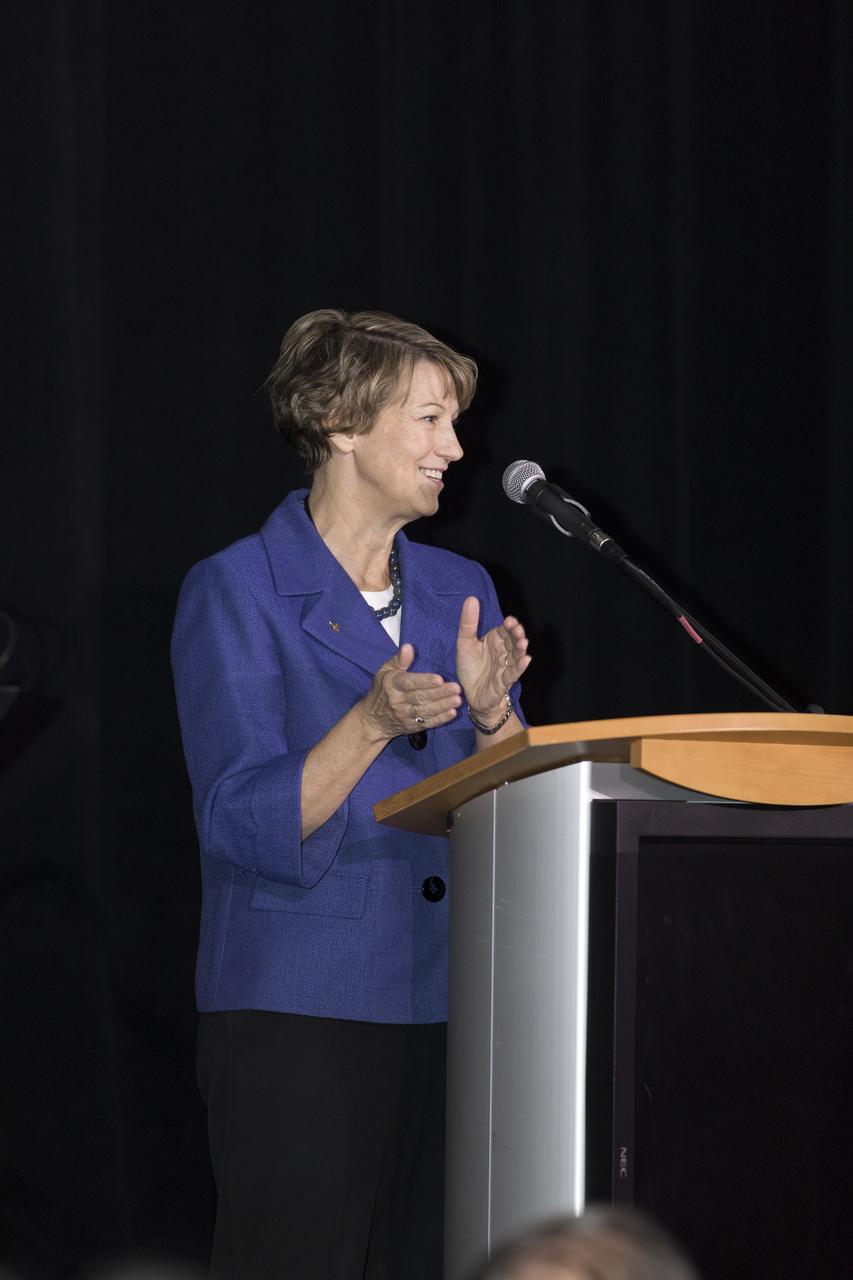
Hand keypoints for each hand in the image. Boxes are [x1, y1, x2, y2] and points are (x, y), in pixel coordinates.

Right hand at [360, 644, 461, 740]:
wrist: (372, 721)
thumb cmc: (381, 691)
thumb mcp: (385, 672)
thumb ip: (399, 660)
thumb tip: (408, 647)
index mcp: (392, 685)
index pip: (409, 683)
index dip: (424, 681)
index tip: (439, 678)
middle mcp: (398, 701)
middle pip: (420, 697)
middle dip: (440, 693)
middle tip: (457, 688)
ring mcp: (405, 715)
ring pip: (426, 711)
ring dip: (443, 706)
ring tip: (458, 700)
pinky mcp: (412, 727)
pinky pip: (427, 723)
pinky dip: (440, 719)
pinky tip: (452, 713)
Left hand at [456, 596, 530, 722]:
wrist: (469, 693)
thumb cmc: (470, 667)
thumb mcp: (464, 643)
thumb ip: (468, 623)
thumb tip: (471, 598)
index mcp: (495, 640)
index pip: (505, 630)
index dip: (510, 625)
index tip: (509, 621)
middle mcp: (503, 651)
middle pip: (513, 640)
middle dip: (517, 635)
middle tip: (517, 630)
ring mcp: (506, 665)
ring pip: (517, 655)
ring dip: (521, 648)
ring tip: (523, 642)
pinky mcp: (505, 680)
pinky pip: (514, 672)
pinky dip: (520, 666)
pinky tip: (526, 659)